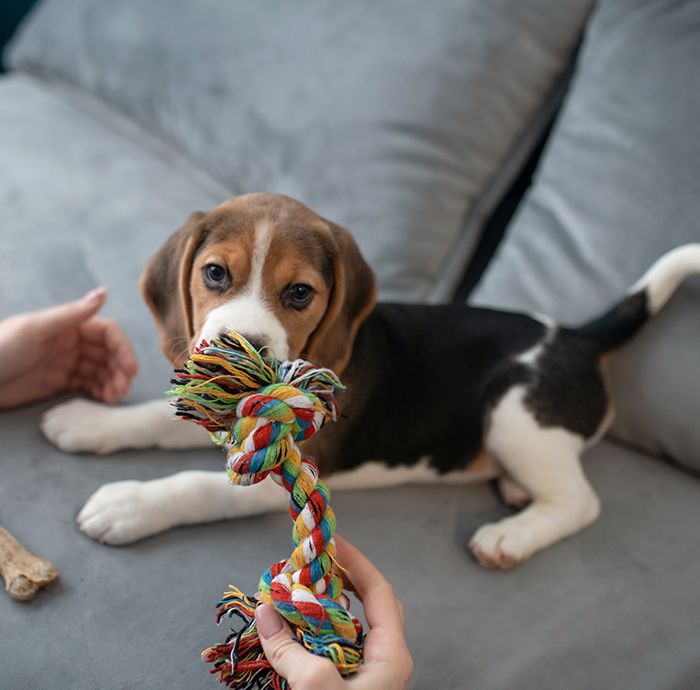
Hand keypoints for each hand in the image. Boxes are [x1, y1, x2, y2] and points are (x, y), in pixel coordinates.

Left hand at [0, 287, 137, 408]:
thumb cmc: (1, 349)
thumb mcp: (36, 329)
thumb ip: (72, 313)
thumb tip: (104, 292)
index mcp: (68, 324)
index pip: (107, 333)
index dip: (123, 349)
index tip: (131, 370)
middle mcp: (71, 341)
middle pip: (108, 353)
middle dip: (120, 370)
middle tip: (124, 389)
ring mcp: (66, 362)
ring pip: (101, 370)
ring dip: (113, 382)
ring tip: (115, 398)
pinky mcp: (60, 381)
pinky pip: (89, 384)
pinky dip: (100, 391)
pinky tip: (105, 400)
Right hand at [254, 535, 413, 689]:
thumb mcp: (315, 686)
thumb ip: (288, 648)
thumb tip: (265, 611)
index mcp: (391, 654)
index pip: (379, 591)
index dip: (357, 562)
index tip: (333, 542)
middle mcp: (383, 661)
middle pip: (366, 604)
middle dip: (339, 579)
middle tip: (315, 562)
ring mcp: (366, 676)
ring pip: (346, 627)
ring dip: (322, 606)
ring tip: (299, 588)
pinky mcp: (345, 686)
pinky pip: (331, 649)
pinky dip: (313, 633)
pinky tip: (293, 627)